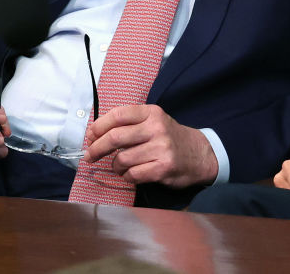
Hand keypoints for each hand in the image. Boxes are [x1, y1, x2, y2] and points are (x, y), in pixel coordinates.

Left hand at [83, 104, 217, 188]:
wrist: (200, 154)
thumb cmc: (169, 138)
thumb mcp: (153, 122)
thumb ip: (128, 124)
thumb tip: (93, 133)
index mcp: (151, 113)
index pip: (118, 115)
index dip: (99, 126)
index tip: (90, 136)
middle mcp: (156, 128)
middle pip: (115, 137)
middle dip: (97, 148)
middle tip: (90, 156)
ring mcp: (161, 148)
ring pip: (122, 159)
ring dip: (115, 166)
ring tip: (120, 166)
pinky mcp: (163, 168)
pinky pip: (132, 174)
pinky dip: (127, 176)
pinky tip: (132, 174)